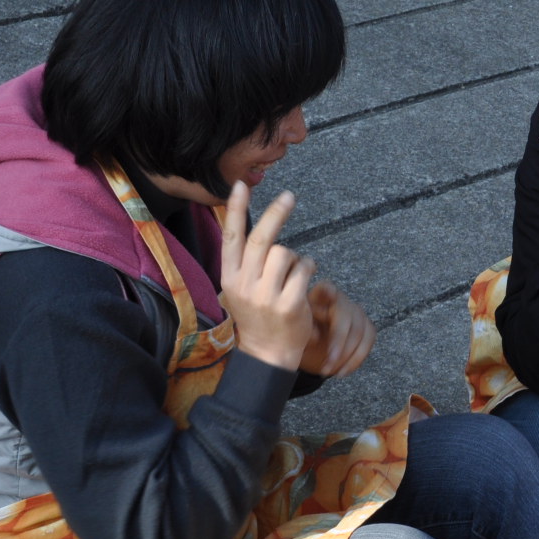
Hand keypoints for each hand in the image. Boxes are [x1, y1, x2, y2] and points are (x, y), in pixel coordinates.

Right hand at [220, 181, 316, 371]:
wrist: (267, 352)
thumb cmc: (258, 314)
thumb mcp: (241, 287)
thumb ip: (246, 260)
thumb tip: (255, 225)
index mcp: (230, 277)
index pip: (231, 237)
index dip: (234, 210)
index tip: (240, 185)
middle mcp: (244, 284)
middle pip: (261, 239)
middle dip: (276, 213)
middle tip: (289, 196)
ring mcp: (266, 295)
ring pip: (285, 252)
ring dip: (296, 256)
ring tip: (295, 271)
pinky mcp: (288, 304)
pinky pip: (304, 269)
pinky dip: (309, 268)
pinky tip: (305, 280)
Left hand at [298, 281, 374, 378]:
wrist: (308, 350)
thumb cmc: (299, 338)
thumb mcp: (294, 332)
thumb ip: (302, 328)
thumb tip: (314, 336)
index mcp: (319, 296)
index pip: (326, 289)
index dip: (328, 293)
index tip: (326, 303)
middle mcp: (339, 300)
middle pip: (346, 317)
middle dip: (339, 343)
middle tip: (328, 362)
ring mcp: (355, 312)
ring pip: (360, 331)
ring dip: (348, 356)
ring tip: (331, 372)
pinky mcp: (365, 325)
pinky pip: (369, 340)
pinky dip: (357, 358)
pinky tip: (343, 371)